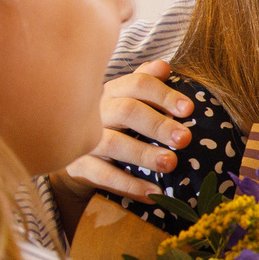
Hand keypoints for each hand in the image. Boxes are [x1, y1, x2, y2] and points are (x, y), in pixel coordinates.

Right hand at [66, 60, 198, 202]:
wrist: (70, 150)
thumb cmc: (111, 122)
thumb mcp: (126, 99)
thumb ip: (145, 83)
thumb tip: (163, 66)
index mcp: (112, 91)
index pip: (137, 83)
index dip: (163, 94)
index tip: (188, 110)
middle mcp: (96, 112)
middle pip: (127, 111)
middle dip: (158, 124)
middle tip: (184, 138)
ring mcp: (84, 139)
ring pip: (114, 144)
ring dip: (145, 154)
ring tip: (171, 164)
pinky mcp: (79, 166)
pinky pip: (104, 176)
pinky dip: (130, 185)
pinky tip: (154, 194)